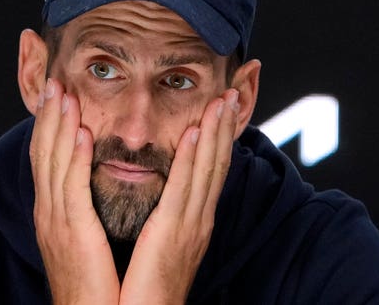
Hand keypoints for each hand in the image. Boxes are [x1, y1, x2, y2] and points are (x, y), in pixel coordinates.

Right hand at [30, 78, 119, 304]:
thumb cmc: (93, 282)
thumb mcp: (82, 238)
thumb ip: (81, 209)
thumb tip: (88, 183)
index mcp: (54, 212)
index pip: (48, 159)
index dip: (49, 126)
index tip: (56, 97)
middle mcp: (49, 212)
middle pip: (45, 154)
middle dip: (48, 116)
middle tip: (53, 82)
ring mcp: (56, 221)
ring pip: (55, 163)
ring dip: (59, 125)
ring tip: (62, 93)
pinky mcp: (72, 233)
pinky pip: (72, 188)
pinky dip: (74, 158)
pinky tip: (80, 133)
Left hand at [119, 89, 239, 304]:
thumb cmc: (145, 287)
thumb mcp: (161, 246)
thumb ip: (166, 219)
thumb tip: (165, 194)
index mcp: (194, 222)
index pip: (210, 171)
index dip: (219, 139)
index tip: (222, 110)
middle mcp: (199, 219)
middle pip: (216, 164)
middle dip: (225, 128)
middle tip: (233, 93)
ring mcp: (191, 224)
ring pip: (207, 169)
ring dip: (216, 132)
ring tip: (223, 100)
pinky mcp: (174, 232)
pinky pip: (184, 187)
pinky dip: (194, 158)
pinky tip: (197, 132)